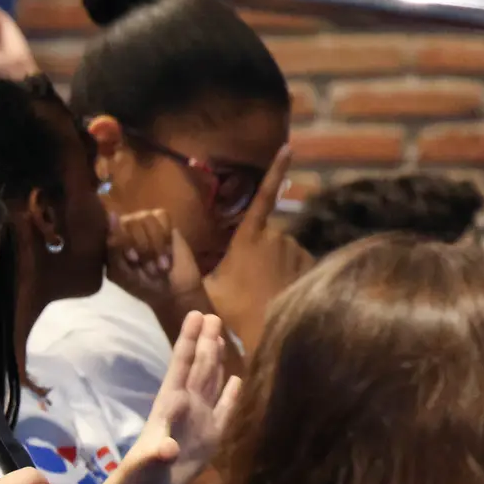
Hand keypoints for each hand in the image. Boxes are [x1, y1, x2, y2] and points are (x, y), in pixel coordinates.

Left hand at [107, 209, 202, 309]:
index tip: (133, 260)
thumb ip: (113, 248)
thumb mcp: (120, 273)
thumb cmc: (141, 284)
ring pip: (147, 219)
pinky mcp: (163, 220)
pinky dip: (166, 238)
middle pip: (130, 222)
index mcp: (110, 238)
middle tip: (150, 267)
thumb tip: (111, 216)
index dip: (124, 242)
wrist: (171, 292)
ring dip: (156, 246)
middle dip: (143, 248)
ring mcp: (144, 220)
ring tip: (160, 264)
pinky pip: (163, 217)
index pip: (110, 225)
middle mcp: (125, 225)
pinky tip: (168, 252)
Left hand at [114, 311, 240, 483]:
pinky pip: (224, 410)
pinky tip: (237, 380)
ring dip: (216, 360)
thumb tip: (168, 447)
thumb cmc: (140, 476)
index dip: (189, 340)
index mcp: (169, 405)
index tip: (196, 314)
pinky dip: (231, 395)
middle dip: (205, 342)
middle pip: (199, 367)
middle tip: (213, 316)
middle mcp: (185, 406)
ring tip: (221, 337)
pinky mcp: (210, 436)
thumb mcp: (145, 466)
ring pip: (210, 382)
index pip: (181, 365)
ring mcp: (199, 419)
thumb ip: (155, 456)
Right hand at [201, 145, 310, 351]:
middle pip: (267, 236)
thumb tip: (171, 243)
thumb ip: (190, 264)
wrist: (270, 336)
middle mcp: (278, 238)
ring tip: (263, 294)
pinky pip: (298, 265)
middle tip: (245, 283)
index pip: (262, 197)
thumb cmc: (234, 312)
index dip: (275, 170)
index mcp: (250, 237)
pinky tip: (280, 296)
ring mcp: (298, 253)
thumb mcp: (204, 288)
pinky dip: (290, 275)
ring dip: (274, 265)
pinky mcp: (312, 269)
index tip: (289, 147)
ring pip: (282, 251)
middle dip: (258, 252)